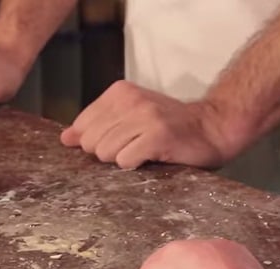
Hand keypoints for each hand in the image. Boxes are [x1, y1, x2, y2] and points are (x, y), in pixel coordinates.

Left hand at [60, 80, 230, 169]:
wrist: (214, 128)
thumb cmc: (169, 127)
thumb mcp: (129, 118)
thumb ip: (96, 126)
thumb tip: (65, 139)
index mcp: (119, 92)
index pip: (81, 126)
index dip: (95, 141)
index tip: (119, 140)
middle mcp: (130, 100)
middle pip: (90, 142)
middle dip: (107, 152)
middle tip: (132, 147)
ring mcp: (144, 116)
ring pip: (105, 153)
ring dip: (122, 159)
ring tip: (143, 151)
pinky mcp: (157, 136)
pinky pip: (124, 161)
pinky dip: (135, 165)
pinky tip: (151, 157)